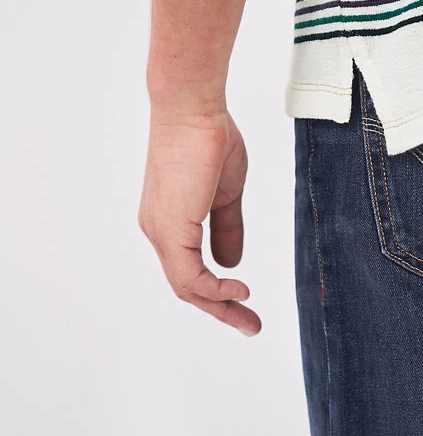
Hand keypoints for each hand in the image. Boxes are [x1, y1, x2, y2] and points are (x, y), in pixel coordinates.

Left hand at [137, 108, 259, 335]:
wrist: (195, 109)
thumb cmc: (210, 140)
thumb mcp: (226, 194)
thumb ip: (227, 228)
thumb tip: (231, 264)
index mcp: (170, 221)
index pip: (190, 268)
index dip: (218, 291)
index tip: (246, 301)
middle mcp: (159, 230)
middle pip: (187, 285)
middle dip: (221, 310)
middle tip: (251, 326)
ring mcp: (160, 231)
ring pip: (186, 286)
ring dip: (220, 306)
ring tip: (250, 319)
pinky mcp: (169, 229)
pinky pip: (189, 275)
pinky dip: (215, 289)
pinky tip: (240, 291)